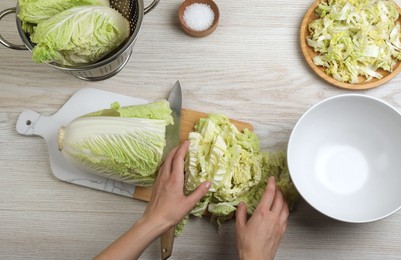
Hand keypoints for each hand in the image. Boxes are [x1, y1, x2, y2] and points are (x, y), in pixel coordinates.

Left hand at [95, 141, 210, 259]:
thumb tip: (209, 182)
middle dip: (176, 149)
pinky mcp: (156, 185)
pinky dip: (167, 163)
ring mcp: (159, 180)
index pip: (178, 159)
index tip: (187, 142)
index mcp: (174, 179)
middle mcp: (165, 177)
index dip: (183, 149)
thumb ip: (199, 192)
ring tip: (177, 153)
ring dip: (171, 155)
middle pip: (169, 158)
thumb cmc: (171, 213)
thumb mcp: (188, 204)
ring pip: (164, 163)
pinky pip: (162, 169)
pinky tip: (170, 167)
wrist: (154, 221)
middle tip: (183, 145)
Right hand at [235, 176, 288, 259]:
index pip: (269, 194)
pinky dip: (285, 209)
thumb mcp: (239, 226)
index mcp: (262, 214)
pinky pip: (286, 216)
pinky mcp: (282, 231)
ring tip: (281, 195)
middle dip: (279, 190)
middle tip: (276, 185)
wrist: (256, 258)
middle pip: (280, 198)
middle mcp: (272, 217)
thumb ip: (241, 213)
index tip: (272, 179)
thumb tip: (242, 205)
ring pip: (285, 207)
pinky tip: (282, 210)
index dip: (271, 184)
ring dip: (284, 199)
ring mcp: (279, 224)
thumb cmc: (247, 245)